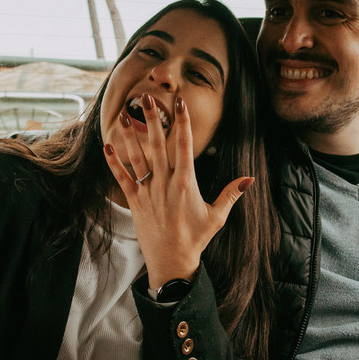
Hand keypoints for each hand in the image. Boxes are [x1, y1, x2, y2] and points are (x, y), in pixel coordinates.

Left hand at [103, 93, 252, 287]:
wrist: (171, 261)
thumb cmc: (196, 238)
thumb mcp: (217, 216)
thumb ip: (231, 194)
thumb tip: (250, 178)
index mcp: (186, 183)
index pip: (185, 146)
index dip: (183, 123)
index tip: (180, 104)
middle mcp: (165, 183)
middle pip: (158, 144)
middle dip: (153, 119)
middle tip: (146, 98)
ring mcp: (148, 191)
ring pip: (138, 157)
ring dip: (129, 135)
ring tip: (124, 113)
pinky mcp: (135, 201)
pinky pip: (122, 178)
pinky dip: (114, 162)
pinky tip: (108, 146)